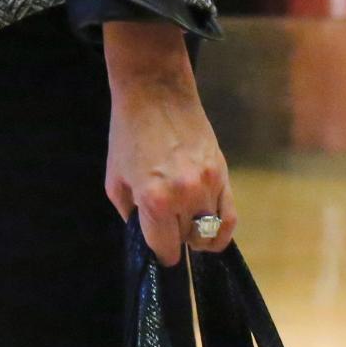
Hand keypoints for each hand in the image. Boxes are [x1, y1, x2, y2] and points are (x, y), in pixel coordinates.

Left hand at [102, 22, 234, 266]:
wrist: (155, 92)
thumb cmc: (128, 133)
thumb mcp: (115, 179)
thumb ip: (132, 215)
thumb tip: (148, 236)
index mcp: (155, 200)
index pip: (165, 249)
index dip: (160, 254)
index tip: (158, 251)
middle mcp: (185, 196)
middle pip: (188, 242)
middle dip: (176, 240)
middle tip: (167, 228)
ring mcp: (209, 185)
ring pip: (211, 232)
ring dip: (197, 234)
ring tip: (186, 226)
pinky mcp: (223, 173)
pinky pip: (230, 216)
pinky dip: (222, 230)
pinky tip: (212, 232)